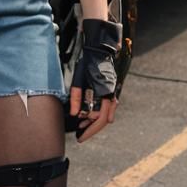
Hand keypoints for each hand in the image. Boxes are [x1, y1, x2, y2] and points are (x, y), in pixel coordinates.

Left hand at [69, 18, 121, 142]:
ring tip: (81, 125)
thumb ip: (75, 97)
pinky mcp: (111, 90)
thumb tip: (73, 115)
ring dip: (94, 121)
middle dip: (91, 128)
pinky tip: (88, 115)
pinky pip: (107, 106)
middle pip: (104, 120)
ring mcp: (113, 92)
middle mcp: (112, 95)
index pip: (100, 120)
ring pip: (106, 114)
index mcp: (105, 93)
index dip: (89, 130)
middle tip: (80, 135)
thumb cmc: (87, 63)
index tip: (80, 137)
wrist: (99, 49)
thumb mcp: (78, 79)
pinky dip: (98, 113)